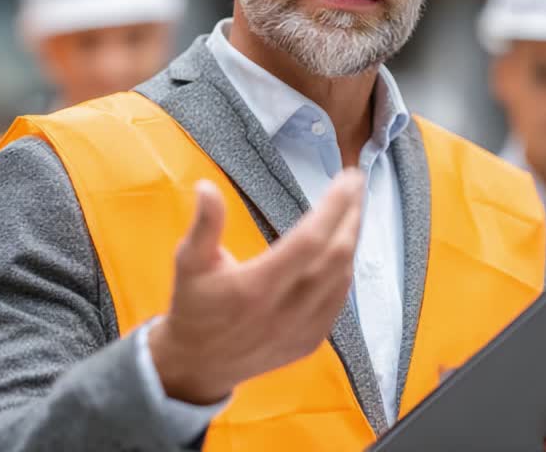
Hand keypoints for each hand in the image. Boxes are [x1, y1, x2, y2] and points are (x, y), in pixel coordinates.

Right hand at [149, 170, 364, 403]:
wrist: (198, 365)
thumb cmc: (194, 307)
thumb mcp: (189, 263)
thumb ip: (204, 225)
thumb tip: (206, 186)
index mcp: (257, 287)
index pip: (309, 240)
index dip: (333, 207)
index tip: (347, 179)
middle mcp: (286, 310)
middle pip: (336, 257)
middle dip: (352, 216)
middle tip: (356, 184)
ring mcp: (303, 329)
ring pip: (343, 278)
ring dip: (352, 239)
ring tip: (354, 208)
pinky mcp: (311, 341)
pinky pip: (339, 300)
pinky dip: (345, 268)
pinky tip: (344, 247)